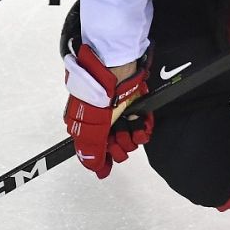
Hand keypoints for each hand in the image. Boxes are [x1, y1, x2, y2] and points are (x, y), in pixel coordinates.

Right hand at [63, 44, 153, 178]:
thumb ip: (90, 146)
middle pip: (114, 146)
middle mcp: (102, 121)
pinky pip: (141, 126)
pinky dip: (143, 126)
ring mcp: (118, 114)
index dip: (103, 159)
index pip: (95, 150)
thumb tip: (91, 166)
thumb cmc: (97, 86)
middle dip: (119, 145)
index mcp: (86, 125)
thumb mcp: (90, 121)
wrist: (116, 63)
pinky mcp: (134, 108)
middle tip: (120, 136)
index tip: (108, 166)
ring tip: (131, 124)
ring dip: (132, 135)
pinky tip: (141, 123)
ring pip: (129, 138)